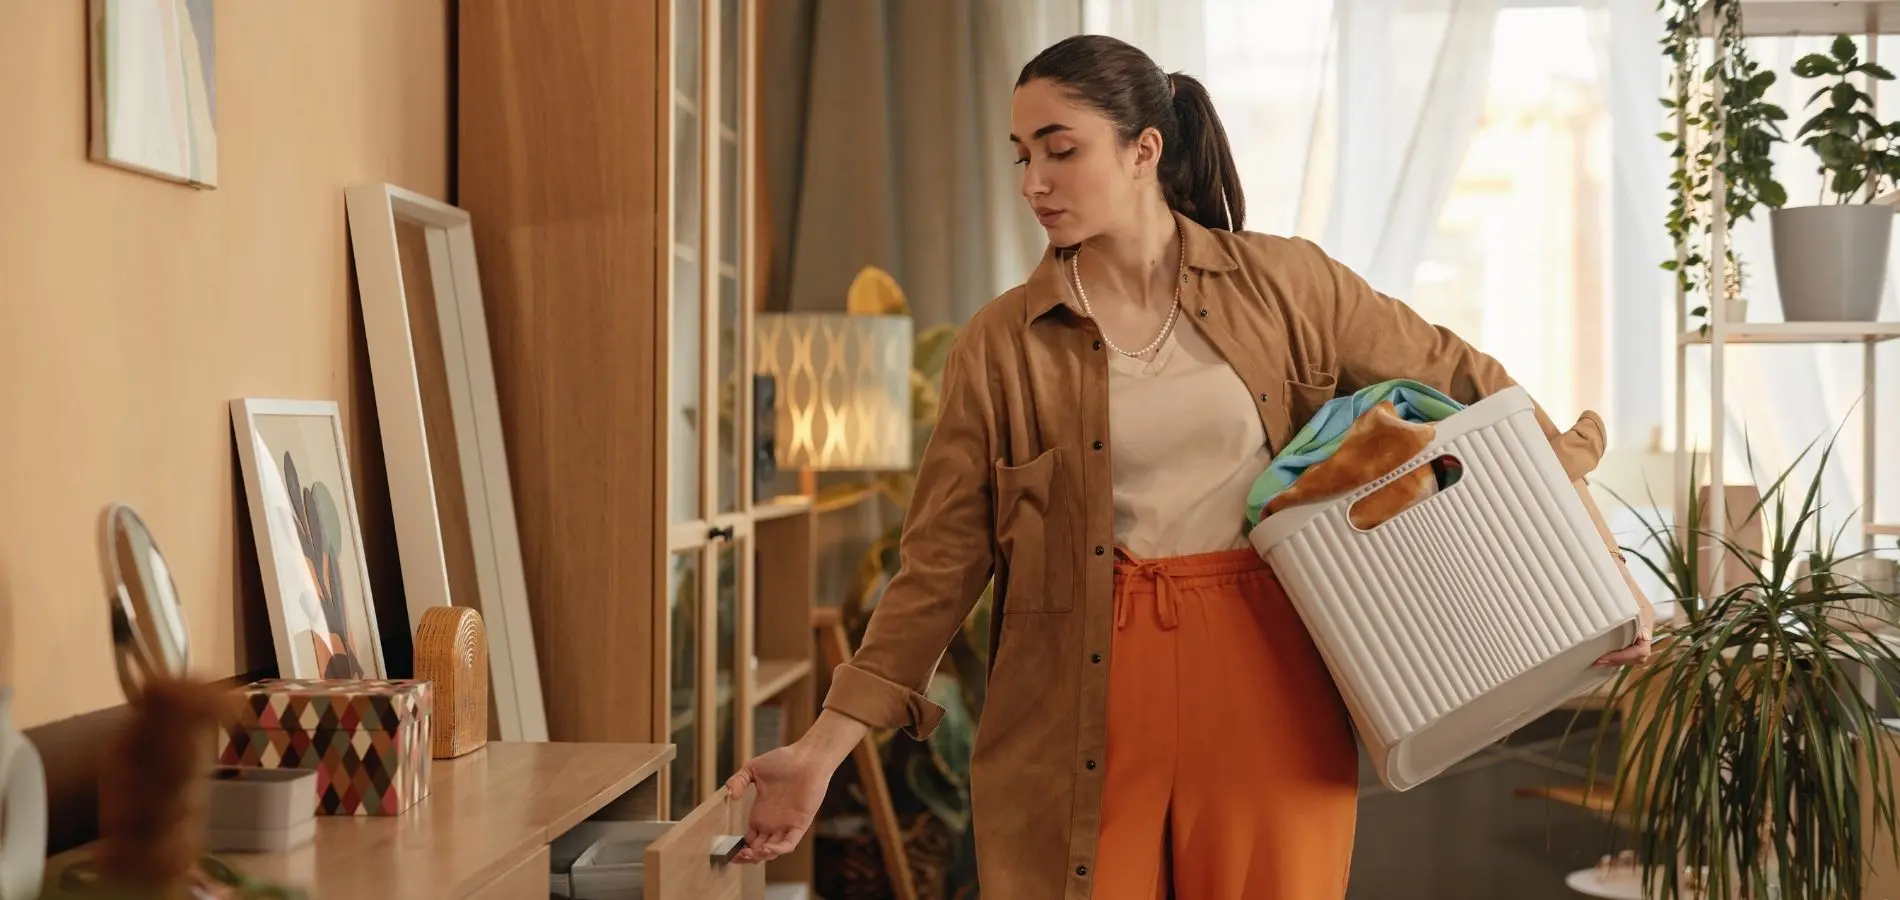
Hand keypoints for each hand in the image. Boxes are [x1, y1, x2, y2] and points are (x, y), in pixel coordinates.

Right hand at [724, 740, 836, 863]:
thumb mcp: (753, 769)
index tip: (729, 852)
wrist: (807, 757)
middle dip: (747, 857)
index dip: (740, 849)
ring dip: (761, 856)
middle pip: (759, 850)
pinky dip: (779, 850)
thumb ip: (738, 781)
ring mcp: (786, 824)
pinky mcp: (800, 824)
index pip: (749, 839)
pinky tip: (767, 848)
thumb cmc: (783, 760)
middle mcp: (773, 822)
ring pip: (773, 851)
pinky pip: (789, 844)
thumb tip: (730, 795)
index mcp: (761, 813)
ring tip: (750, 853)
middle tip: (737, 857)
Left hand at [1595, 555, 1655, 667]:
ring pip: (1634, 652)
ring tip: (1596, 658)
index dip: (1622, 658)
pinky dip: (1617, 652)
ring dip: (1617, 658)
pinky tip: (1600, 651)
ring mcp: (1639, 624)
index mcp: (1645, 615)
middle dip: (1619, 661)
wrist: (1610, 560)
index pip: (1641, 650)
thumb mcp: (1612, 587)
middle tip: (1595, 661)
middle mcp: (1645, 622)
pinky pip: (1629, 645)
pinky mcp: (1631, 624)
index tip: (1601, 658)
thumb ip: (1610, 602)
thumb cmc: (1610, 571)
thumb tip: (1600, 622)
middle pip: (1639, 656)